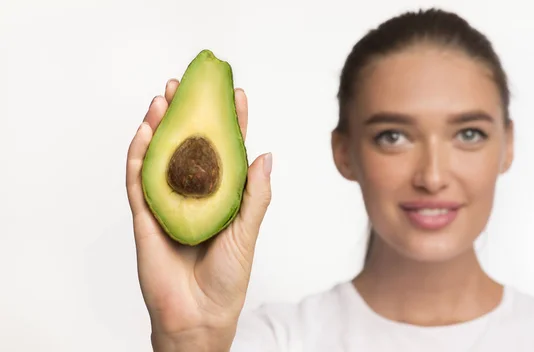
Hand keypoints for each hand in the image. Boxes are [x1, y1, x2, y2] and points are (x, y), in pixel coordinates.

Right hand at [126, 79, 271, 349]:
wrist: (199, 315)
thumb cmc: (227, 278)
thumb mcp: (247, 232)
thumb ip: (255, 195)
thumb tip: (266, 155)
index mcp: (220, 196)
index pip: (225, 151)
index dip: (229, 122)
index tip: (235, 94)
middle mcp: (193, 194)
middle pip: (187, 146)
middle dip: (186, 114)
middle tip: (185, 85)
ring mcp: (167, 204)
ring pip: (159, 157)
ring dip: (158, 126)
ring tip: (161, 99)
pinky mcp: (145, 217)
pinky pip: (138, 182)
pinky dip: (139, 156)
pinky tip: (145, 132)